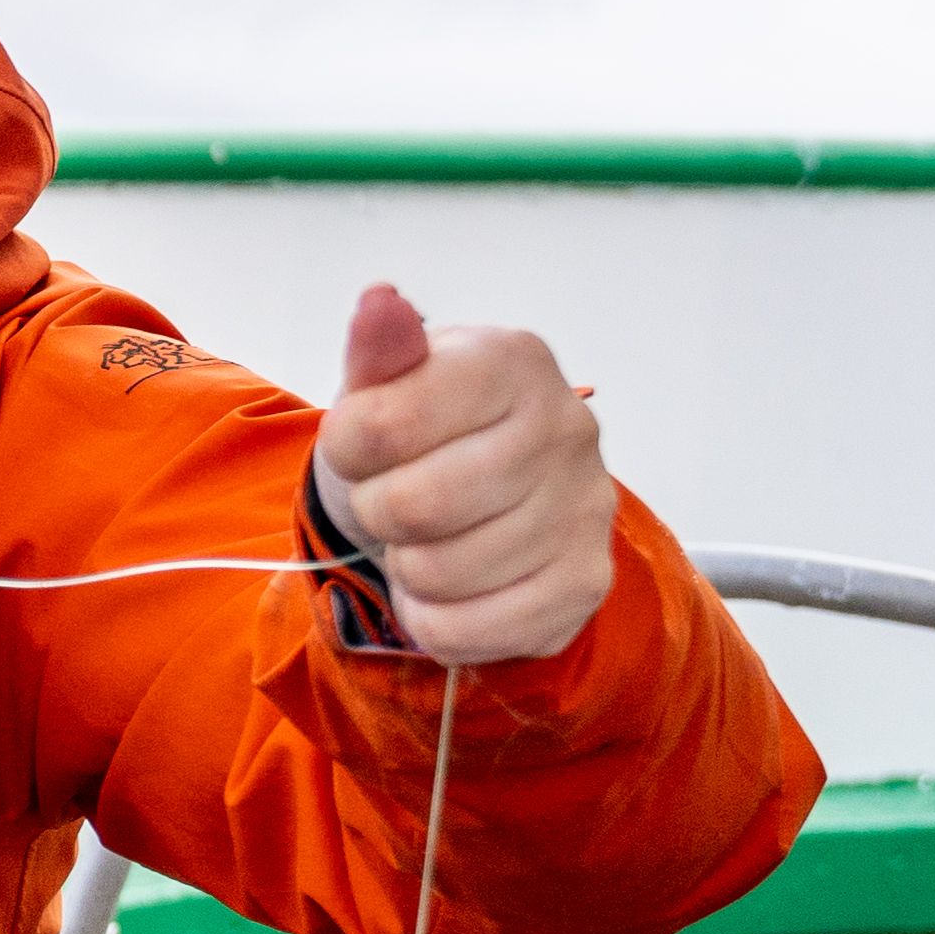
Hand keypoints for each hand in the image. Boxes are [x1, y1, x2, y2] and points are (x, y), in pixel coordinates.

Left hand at [310, 284, 616, 664]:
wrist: (482, 503)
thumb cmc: (421, 437)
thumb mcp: (385, 386)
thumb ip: (379, 353)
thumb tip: (379, 303)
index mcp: (512, 359)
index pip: (385, 422)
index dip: (347, 448)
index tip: (360, 445)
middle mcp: (568, 425)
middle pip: (415, 506)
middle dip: (378, 512)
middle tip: (395, 500)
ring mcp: (587, 506)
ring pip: (439, 573)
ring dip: (406, 568)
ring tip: (427, 540)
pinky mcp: (585, 583)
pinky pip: (468, 630)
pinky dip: (434, 621)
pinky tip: (449, 587)